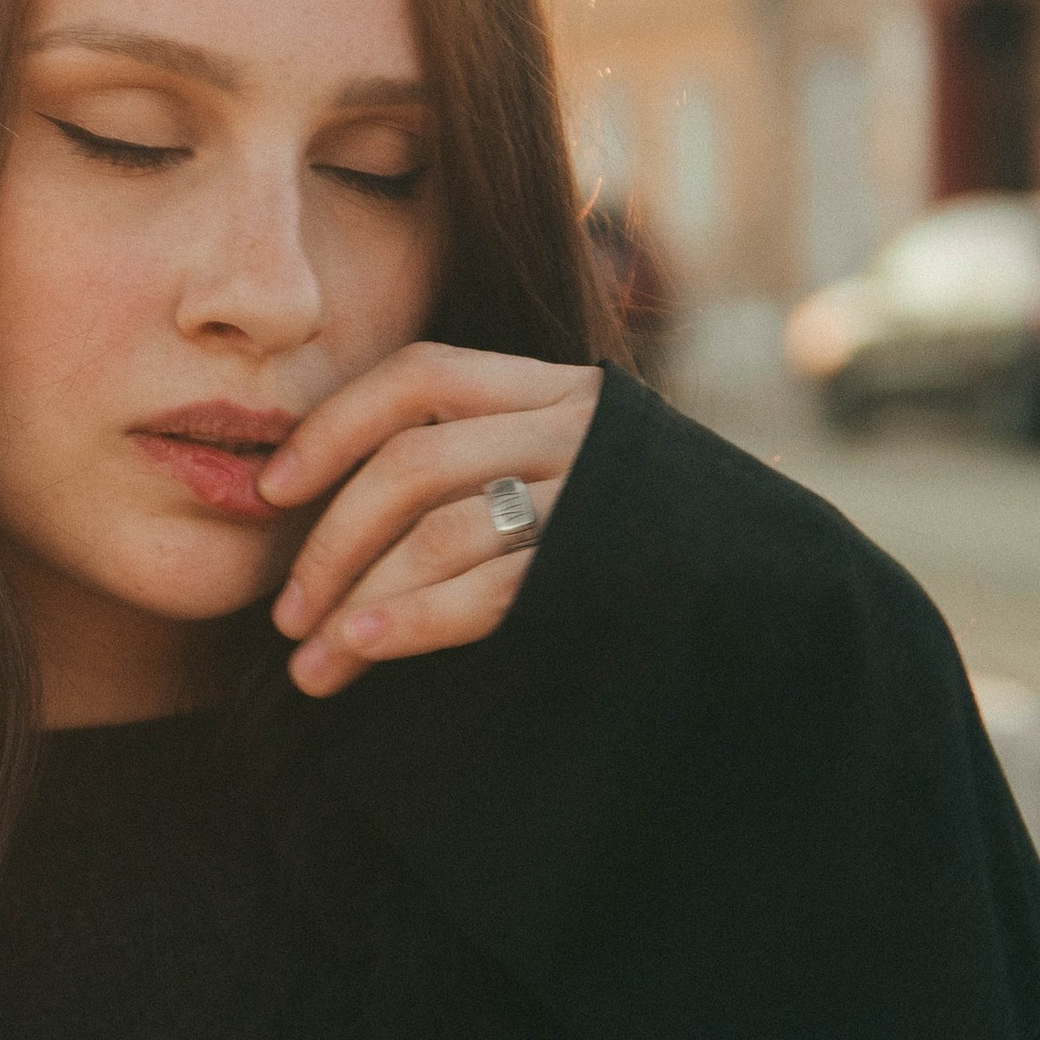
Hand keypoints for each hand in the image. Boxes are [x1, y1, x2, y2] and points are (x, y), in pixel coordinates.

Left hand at [258, 343, 600, 697]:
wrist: (768, 586)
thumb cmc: (635, 534)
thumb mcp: (566, 465)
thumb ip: (482, 461)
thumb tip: (333, 512)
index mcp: (550, 386)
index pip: (417, 375)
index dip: (332, 426)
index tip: (270, 490)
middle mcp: (571, 425)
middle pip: (412, 463)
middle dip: (329, 542)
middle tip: (283, 616)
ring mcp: (590, 494)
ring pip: (439, 530)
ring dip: (358, 601)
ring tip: (312, 664)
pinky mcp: (599, 566)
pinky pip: (487, 588)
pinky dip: (413, 621)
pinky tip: (365, 650)